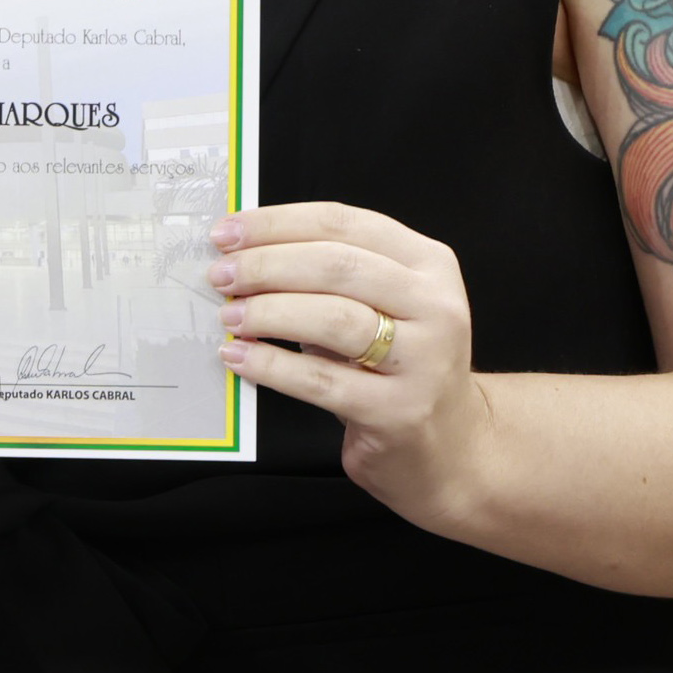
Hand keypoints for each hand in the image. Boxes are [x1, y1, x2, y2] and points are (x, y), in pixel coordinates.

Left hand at [212, 203, 497, 535]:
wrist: (451, 449)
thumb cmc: (398, 366)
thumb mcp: (381, 305)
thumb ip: (329, 274)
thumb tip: (243, 253)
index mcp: (429, 263)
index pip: (343, 223)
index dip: (278, 223)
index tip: (227, 231)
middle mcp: (436, 306)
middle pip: (337, 266)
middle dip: (266, 265)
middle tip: (221, 275)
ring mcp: (424, 361)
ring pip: (333, 318)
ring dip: (268, 312)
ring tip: (229, 316)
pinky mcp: (400, 412)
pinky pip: (322, 381)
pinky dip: (271, 365)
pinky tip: (239, 357)